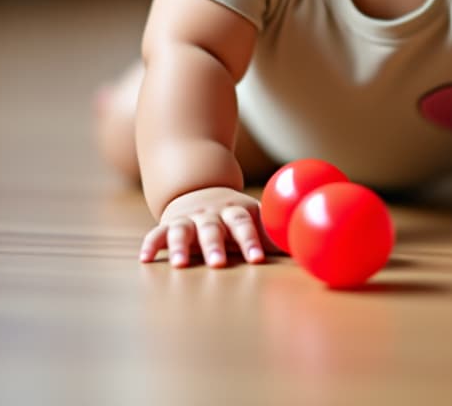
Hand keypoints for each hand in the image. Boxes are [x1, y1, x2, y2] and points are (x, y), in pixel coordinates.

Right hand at [140, 187, 268, 267]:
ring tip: (180, 265)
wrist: (199, 187)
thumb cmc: (234, 214)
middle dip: (216, 247)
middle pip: (213, 229)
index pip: (245, 224)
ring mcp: (188, 219)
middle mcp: (211, 214)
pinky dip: (151, 245)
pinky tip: (145, 259)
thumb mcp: (253, 216)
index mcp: (235, 211)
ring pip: (183, 232)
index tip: (257, 260)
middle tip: (219, 264)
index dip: (251, 241)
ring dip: (181, 247)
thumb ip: (274, 233)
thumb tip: (306, 251)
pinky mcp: (168, 225)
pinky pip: (156, 234)